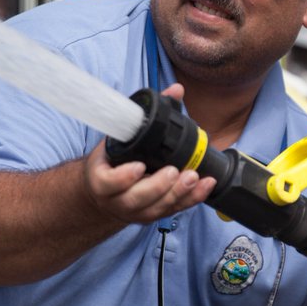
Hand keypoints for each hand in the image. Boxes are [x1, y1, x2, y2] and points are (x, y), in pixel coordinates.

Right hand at [83, 84, 215, 224]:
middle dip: (159, 186)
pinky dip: (191, 198)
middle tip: (175, 172)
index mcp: (102, 180)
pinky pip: (174, 210)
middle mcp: (117, 200)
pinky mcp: (154, 215)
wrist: (104, 192)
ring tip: (193, 177)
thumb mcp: (120, 138)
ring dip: (178, 193)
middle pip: (137, 198)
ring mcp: (136, 211)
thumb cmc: (112, 162)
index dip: (124, 177)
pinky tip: (204, 185)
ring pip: (157, 208)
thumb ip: (147, 114)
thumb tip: (176, 91)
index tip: (139, 167)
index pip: (109, 182)